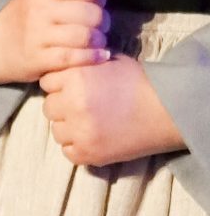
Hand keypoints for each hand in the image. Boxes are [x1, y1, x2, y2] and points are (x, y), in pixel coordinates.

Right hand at [0, 0, 116, 84]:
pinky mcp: (36, 58)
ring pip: (85, 36)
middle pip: (91, 13)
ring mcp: (36, 34)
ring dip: (98, 41)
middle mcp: (38, 8)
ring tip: (96, 41)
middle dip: (102, 21)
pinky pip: (74, 57)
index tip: (94, 4)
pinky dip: (91, 57)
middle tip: (96, 26)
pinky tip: (97, 55)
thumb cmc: (31, 15)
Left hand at [38, 53, 182, 167]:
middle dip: (63, 106)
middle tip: (83, 107)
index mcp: (76, 79)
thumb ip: (83, 65)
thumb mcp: (110, 62)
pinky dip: (78, 146)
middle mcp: (72, 105)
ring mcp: (79, 132)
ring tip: (91, 123)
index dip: (60, 85)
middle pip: (49, 108)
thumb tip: (67, 65)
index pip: (47, 83)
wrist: (169, 110)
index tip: (73, 88)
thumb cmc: (141, 83)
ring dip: (69, 128)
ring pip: (57, 131)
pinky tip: (95, 137)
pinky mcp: (88, 153)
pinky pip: (68, 152)